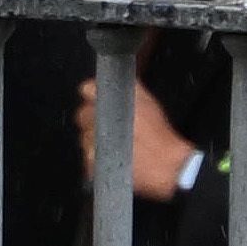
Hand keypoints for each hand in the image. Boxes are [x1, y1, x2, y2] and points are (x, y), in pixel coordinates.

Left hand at [78, 73, 198, 206]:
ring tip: (115, 144)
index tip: (98, 101)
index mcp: (109, 103)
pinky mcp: (92, 162)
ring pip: (84, 137)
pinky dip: (97, 157)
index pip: (86, 90)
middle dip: (92, 119)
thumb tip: (119, 81)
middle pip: (82, 115)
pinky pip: (87, 156)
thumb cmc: (159, 135)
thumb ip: (130, 89)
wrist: (164, 164)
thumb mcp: (147, 101)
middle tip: (109, 126)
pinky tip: (113, 156)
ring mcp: (92, 143)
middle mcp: (97, 121)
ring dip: (95, 139)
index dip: (92, 95)